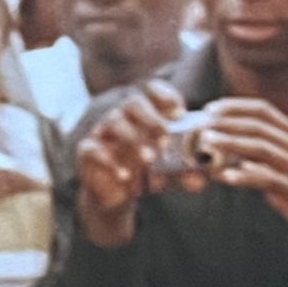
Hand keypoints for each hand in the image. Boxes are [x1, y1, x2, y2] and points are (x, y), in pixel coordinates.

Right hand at [75, 81, 192, 248]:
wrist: (117, 196)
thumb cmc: (147, 174)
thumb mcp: (171, 174)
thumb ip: (186, 174)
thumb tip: (200, 181)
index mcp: (146, 114)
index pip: (152, 90)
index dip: (165, 96)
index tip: (180, 114)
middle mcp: (124, 117)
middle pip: (132, 102)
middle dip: (150, 118)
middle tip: (164, 138)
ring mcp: (103, 132)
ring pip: (113, 121)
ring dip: (133, 138)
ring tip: (149, 159)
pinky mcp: (87, 151)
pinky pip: (94, 149)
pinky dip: (111, 162)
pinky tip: (126, 176)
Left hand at [196, 98, 287, 250]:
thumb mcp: (283, 176)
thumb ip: (262, 164)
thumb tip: (230, 158)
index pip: (265, 112)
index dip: (236, 107)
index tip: (210, 109)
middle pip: (261, 127)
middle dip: (228, 122)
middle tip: (201, 125)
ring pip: (264, 149)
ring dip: (232, 143)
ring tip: (206, 143)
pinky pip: (271, 180)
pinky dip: (246, 176)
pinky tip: (225, 177)